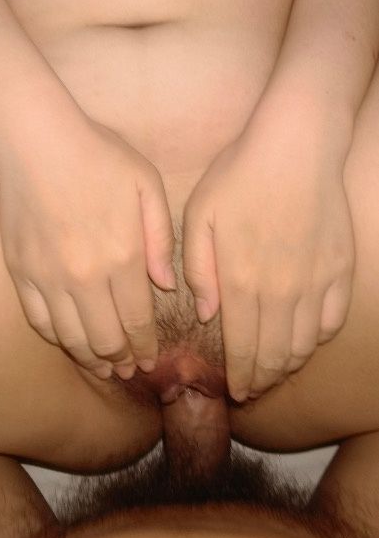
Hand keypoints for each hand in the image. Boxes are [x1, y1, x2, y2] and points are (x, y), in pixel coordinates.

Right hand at [0, 104, 174, 379]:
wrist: (34, 137)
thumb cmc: (98, 153)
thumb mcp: (146, 183)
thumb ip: (160, 238)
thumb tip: (167, 285)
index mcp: (123, 255)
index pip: (138, 321)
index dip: (146, 347)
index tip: (152, 360)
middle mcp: (85, 275)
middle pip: (106, 340)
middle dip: (122, 361)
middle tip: (131, 369)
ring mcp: (48, 277)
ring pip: (71, 338)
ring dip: (90, 359)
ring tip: (103, 366)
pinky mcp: (21, 271)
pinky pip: (38, 320)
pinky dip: (56, 338)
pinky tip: (68, 340)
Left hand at [183, 113, 354, 401]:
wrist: (296, 145)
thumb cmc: (240, 173)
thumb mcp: (200, 214)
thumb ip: (197, 268)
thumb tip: (206, 313)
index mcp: (240, 281)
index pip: (241, 347)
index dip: (239, 376)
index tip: (235, 392)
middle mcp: (279, 291)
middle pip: (274, 355)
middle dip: (262, 379)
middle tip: (254, 389)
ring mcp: (314, 282)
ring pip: (304, 344)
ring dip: (289, 364)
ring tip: (276, 369)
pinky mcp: (339, 270)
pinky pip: (332, 321)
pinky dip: (318, 338)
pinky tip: (306, 337)